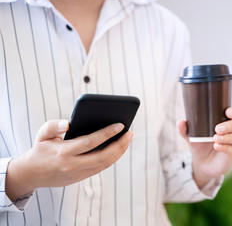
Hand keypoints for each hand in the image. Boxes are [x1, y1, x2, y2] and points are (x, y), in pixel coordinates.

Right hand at [6, 119, 132, 200]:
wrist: (32, 174)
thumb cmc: (40, 149)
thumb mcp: (42, 134)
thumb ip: (53, 125)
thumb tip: (68, 123)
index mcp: (64, 152)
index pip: (90, 142)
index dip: (107, 133)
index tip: (120, 125)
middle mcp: (72, 165)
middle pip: (102, 156)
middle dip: (119, 145)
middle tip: (130, 133)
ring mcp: (78, 173)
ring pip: (105, 164)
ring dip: (119, 151)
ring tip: (128, 139)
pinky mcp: (81, 177)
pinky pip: (101, 167)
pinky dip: (113, 157)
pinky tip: (120, 147)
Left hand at [177, 107, 231, 187]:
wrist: (201, 163)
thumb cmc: (200, 144)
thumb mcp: (191, 136)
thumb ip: (185, 129)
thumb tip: (180, 122)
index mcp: (226, 122)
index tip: (227, 112)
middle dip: (230, 125)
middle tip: (217, 128)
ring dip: (228, 137)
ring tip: (215, 138)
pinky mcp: (231, 155)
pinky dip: (225, 147)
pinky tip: (216, 146)